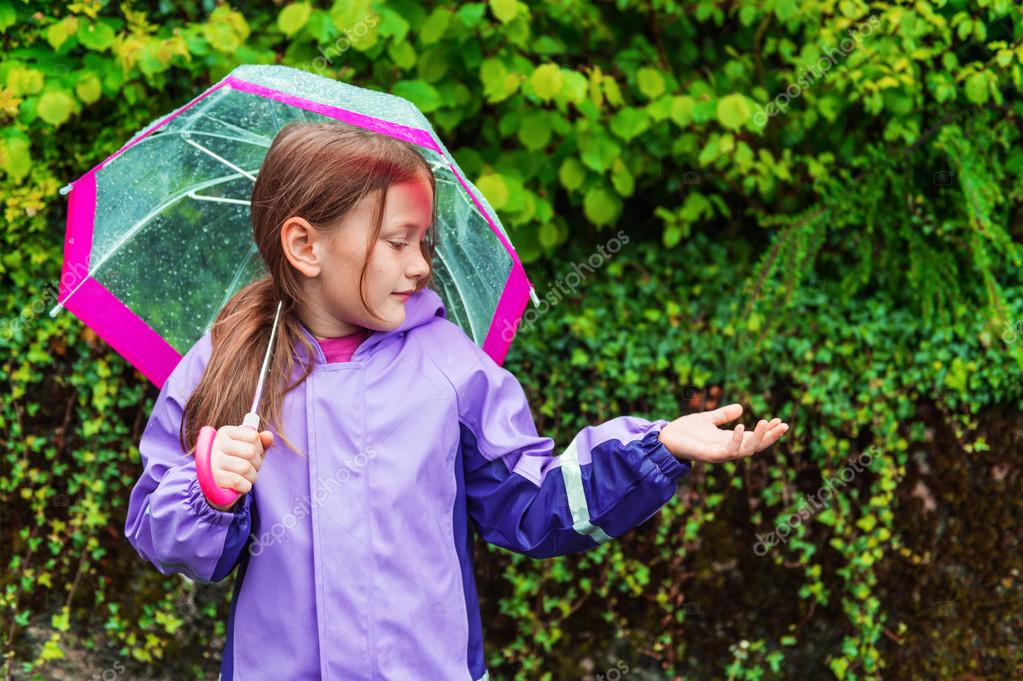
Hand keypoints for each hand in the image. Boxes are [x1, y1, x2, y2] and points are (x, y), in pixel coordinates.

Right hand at [206, 426, 273, 510]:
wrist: (217, 486)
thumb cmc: (236, 463)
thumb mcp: (250, 450)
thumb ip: (261, 442)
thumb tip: (268, 435)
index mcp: (225, 433)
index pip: (254, 436)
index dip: (259, 448)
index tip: (251, 455)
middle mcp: (215, 444)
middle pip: (251, 452)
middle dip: (256, 463)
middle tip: (250, 468)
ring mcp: (212, 462)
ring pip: (245, 468)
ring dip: (251, 476)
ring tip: (244, 477)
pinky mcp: (213, 479)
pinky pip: (239, 482)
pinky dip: (244, 486)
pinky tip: (238, 485)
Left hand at [658, 403, 788, 462]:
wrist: (665, 438)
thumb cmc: (685, 431)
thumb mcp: (708, 419)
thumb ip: (723, 415)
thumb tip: (741, 407)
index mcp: (729, 441)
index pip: (754, 438)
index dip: (768, 431)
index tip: (780, 421)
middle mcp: (727, 449)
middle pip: (756, 446)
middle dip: (770, 437)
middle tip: (783, 425)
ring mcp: (719, 453)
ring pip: (746, 450)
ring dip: (759, 438)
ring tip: (768, 422)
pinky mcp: (709, 455)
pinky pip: (728, 451)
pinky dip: (737, 440)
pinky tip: (742, 426)